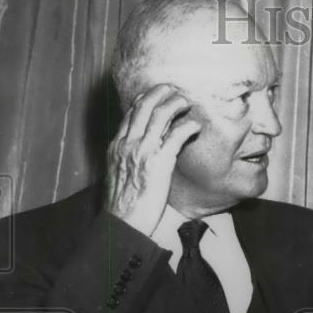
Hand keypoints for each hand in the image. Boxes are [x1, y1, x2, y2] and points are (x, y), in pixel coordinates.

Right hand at [105, 84, 200, 235]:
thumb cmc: (125, 204)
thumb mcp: (120, 174)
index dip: (146, 99)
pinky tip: (196, 126)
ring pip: (160, 114)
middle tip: (175, 89)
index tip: (158, 94)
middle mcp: (127, 143)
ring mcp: (142, 151)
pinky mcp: (158, 161)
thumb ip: (129, 158)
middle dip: (161, 92)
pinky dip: (188, 126)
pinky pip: (176, 135)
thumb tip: (143, 152)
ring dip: (176, 103)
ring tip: (188, 102)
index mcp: (117, 145)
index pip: (130, 113)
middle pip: (144, 105)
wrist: (122, 222)